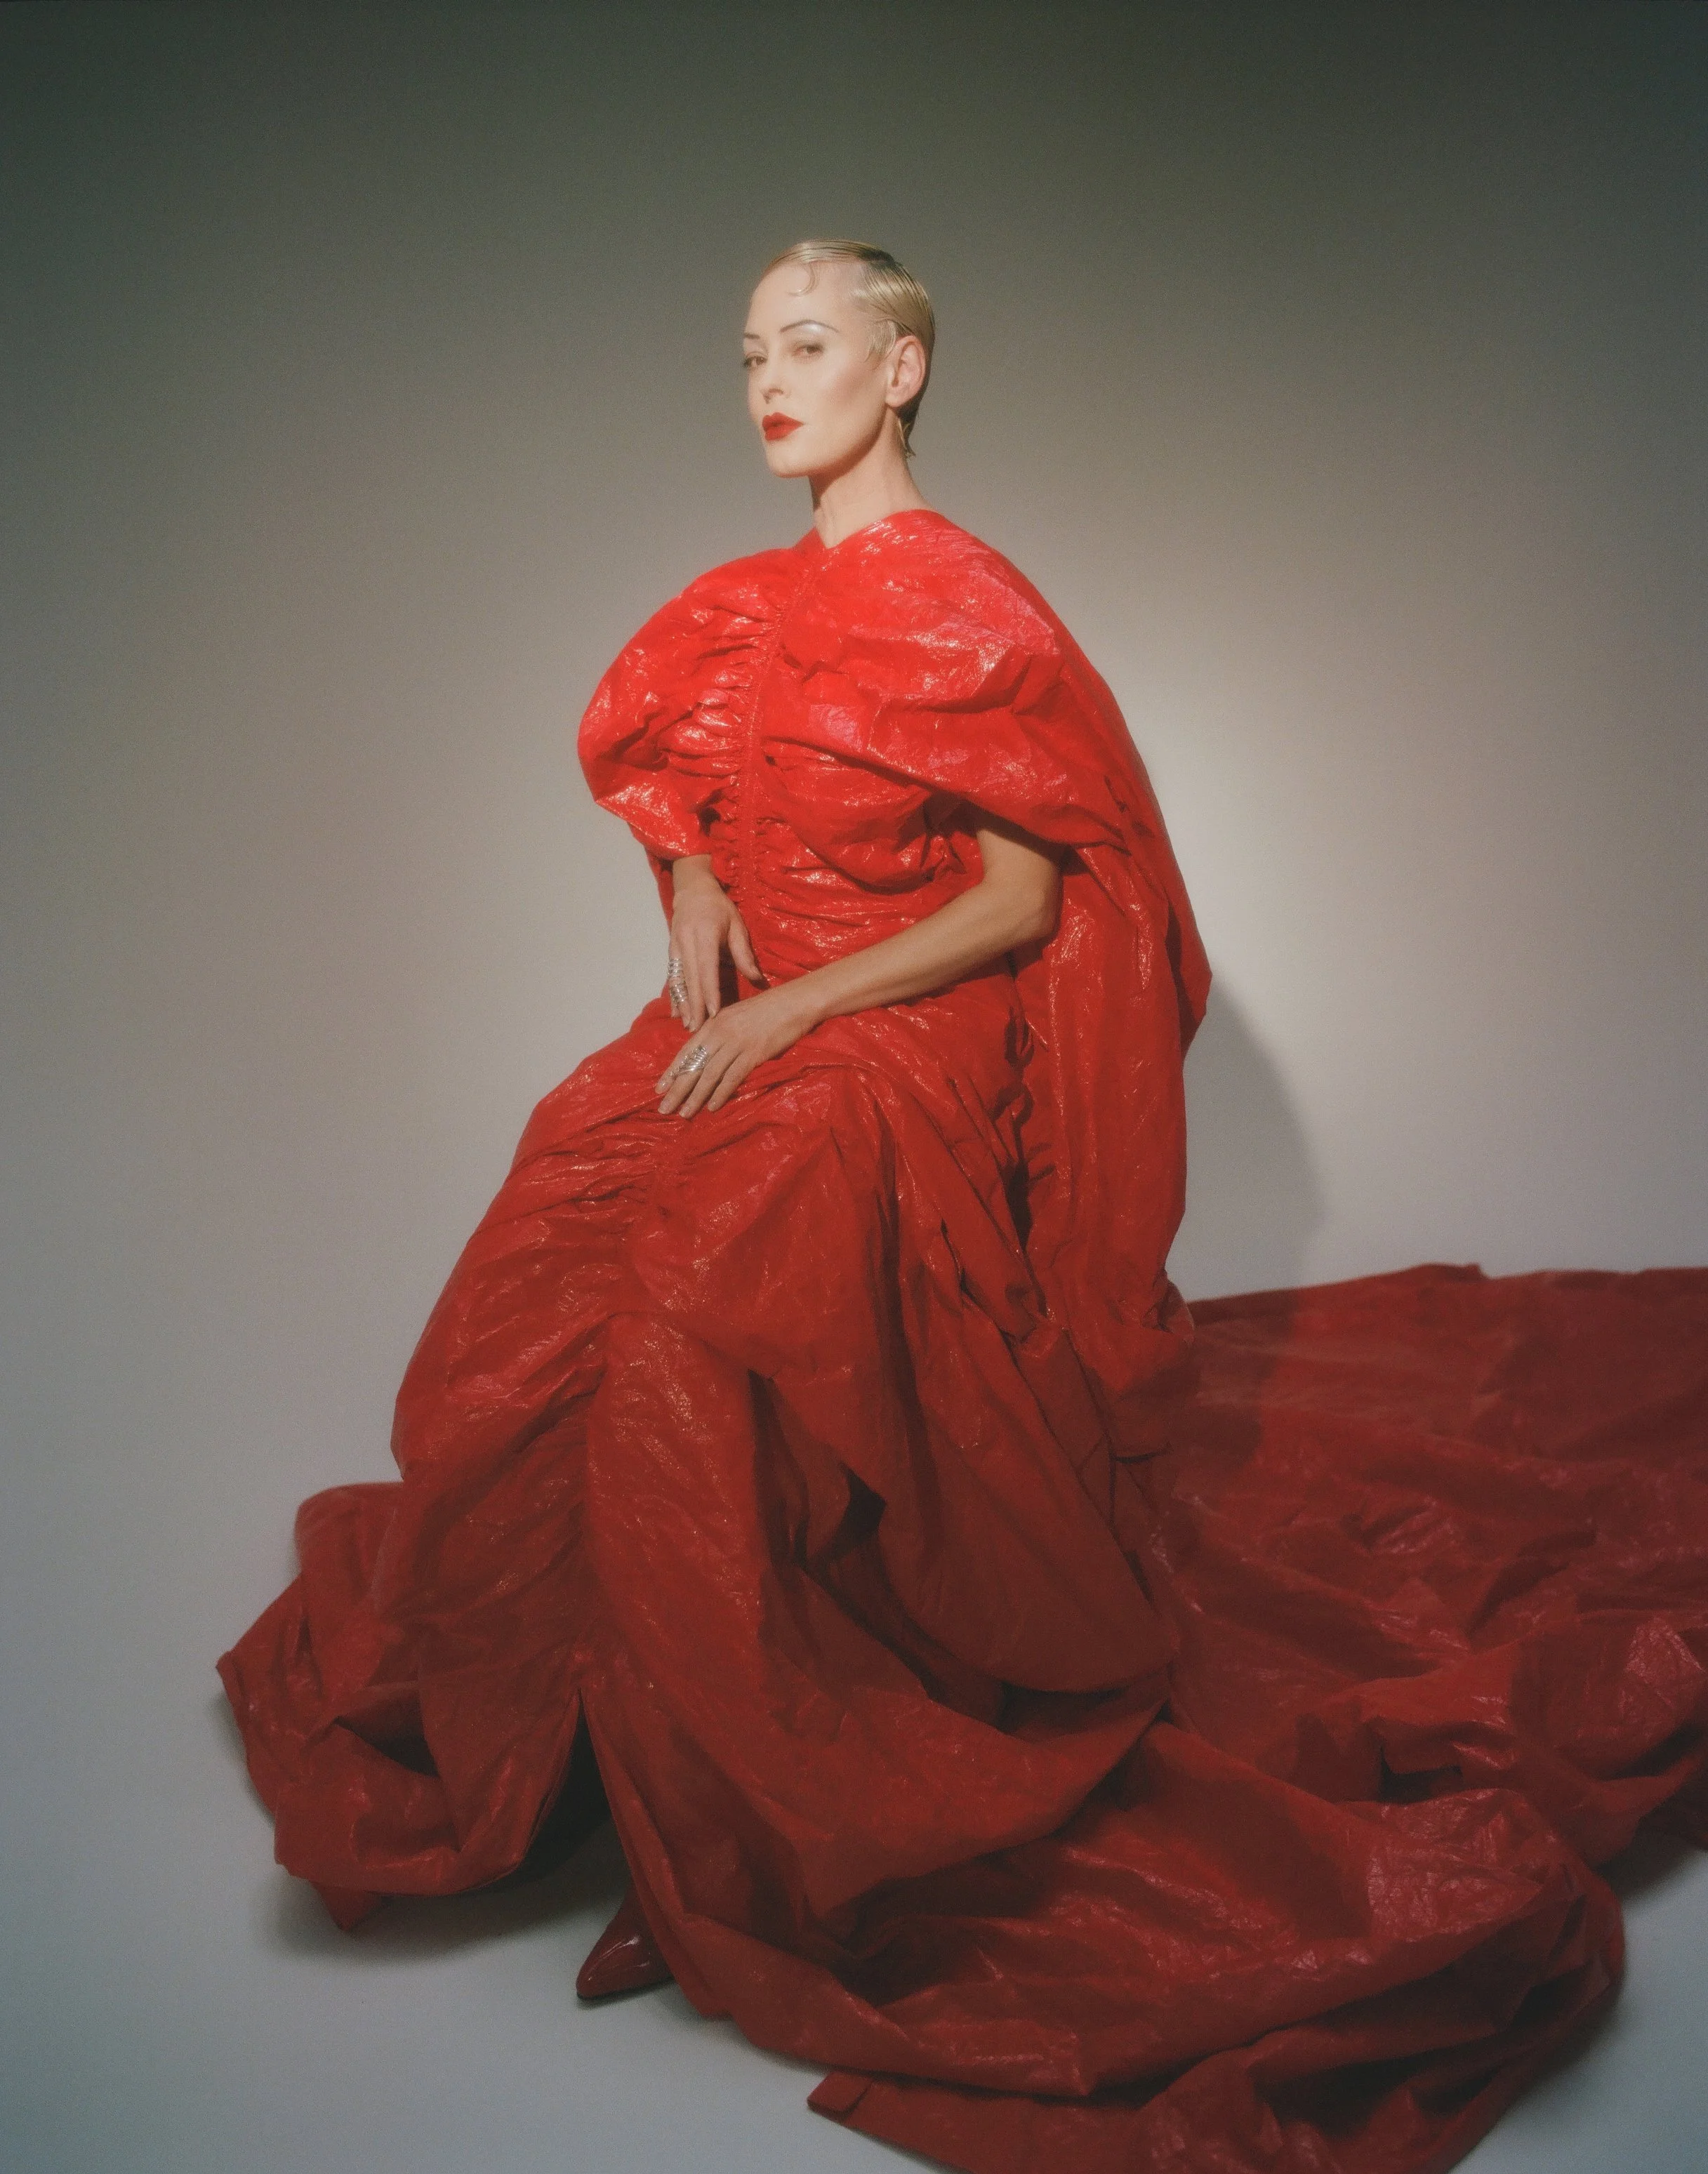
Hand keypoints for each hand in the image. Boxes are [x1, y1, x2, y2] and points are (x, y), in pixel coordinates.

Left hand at [656, 984, 816, 1117]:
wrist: (795, 1002)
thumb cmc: (768, 1010)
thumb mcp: (736, 1017)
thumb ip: (720, 1034)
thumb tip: (706, 1055)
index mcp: (714, 1023)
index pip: (686, 1051)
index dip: (672, 1071)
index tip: (659, 1088)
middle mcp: (720, 1033)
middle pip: (693, 1065)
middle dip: (677, 1089)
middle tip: (664, 1108)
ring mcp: (736, 1043)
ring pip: (709, 1074)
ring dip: (695, 1096)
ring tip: (685, 1113)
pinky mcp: (753, 1053)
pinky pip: (732, 1077)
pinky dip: (721, 1093)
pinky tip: (713, 1107)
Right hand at [666, 855, 764, 1029]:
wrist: (692, 889)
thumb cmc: (719, 907)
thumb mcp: (737, 925)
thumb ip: (744, 954)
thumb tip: (758, 980)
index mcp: (706, 935)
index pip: (707, 968)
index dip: (709, 991)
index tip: (712, 1012)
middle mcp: (687, 943)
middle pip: (691, 979)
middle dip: (694, 1005)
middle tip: (698, 1028)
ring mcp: (676, 947)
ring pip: (678, 980)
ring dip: (682, 1004)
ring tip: (687, 1024)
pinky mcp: (671, 952)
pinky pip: (672, 977)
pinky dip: (674, 995)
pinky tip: (676, 1012)